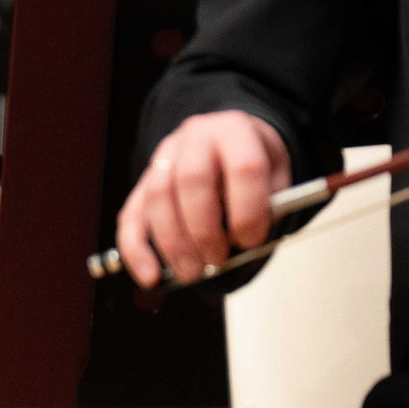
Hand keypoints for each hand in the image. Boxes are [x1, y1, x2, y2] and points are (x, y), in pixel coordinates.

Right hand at [114, 111, 293, 287]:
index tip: (250, 241)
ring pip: (157, 197)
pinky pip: (131, 215)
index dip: (248, 209)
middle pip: (191, 180)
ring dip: (173, 242)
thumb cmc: (254, 164)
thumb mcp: (276, 174)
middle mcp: (195, 137)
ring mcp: (163, 157)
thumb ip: (269, 207)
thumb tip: (246, 247)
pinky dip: (137, 249)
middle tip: (217, 260)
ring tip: (191, 273)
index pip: (243, 167)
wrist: (228, 139)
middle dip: (204, 229)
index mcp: (236, 131)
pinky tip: (150, 276)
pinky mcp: (144, 181)